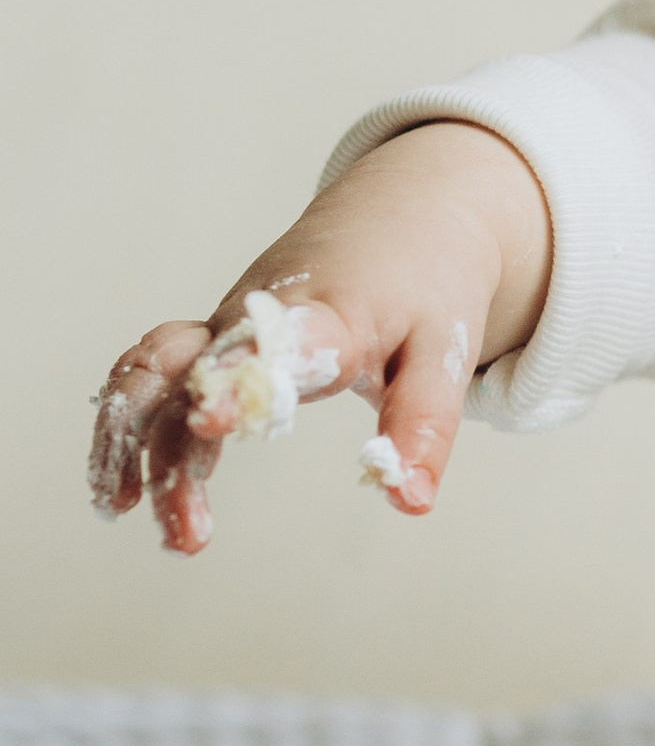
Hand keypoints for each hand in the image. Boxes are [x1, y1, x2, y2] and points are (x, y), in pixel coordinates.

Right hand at [88, 123, 552, 554]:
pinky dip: (125, 423)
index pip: (272, 344)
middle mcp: (258, 314)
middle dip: (174, 455)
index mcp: (327, 313)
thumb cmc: (426, 280)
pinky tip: (118, 484)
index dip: (239, 380)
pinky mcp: (215, 334)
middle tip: (188, 535)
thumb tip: (409, 499)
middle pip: (194, 376)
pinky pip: (151, 374)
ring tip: (122, 512)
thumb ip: (422, 426)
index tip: (210, 424)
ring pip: (152, 374)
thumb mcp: (445, 351)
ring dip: (128, 443)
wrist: (405, 209)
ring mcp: (227, 322)